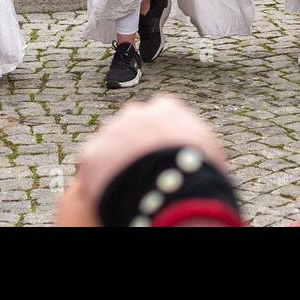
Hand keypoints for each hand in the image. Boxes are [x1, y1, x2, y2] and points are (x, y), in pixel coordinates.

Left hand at [55, 95, 227, 226]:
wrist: (174, 188)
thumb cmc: (199, 172)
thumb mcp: (208, 147)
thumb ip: (193, 136)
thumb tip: (194, 147)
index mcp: (166, 108)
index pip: (158, 113)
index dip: (158, 134)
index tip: (160, 151)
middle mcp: (136, 113)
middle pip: (130, 125)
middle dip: (132, 142)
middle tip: (140, 168)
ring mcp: (112, 131)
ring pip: (109, 142)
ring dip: (114, 158)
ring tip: (124, 182)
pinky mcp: (92, 153)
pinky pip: (92, 165)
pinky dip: (97, 178)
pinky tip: (110, 191)